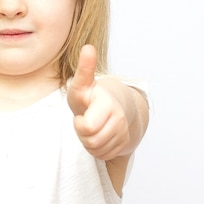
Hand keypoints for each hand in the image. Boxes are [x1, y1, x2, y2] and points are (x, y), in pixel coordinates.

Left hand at [67, 45, 130, 160]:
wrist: (112, 106)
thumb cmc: (91, 96)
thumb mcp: (82, 84)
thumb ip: (84, 69)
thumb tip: (88, 47)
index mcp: (108, 104)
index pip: (87, 127)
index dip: (79, 124)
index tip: (80, 116)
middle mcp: (119, 118)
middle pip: (91, 141)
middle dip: (82, 135)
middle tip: (84, 121)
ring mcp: (123, 132)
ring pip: (97, 150)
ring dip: (89, 142)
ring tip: (91, 127)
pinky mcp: (124, 144)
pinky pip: (103, 155)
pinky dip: (97, 149)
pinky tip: (98, 135)